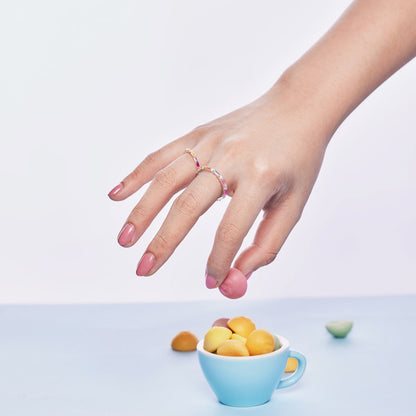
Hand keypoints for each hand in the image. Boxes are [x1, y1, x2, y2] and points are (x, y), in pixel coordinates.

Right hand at [108, 79, 329, 297]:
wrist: (298, 107)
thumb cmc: (298, 160)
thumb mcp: (294, 204)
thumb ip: (267, 244)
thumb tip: (236, 277)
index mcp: (261, 177)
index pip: (230, 230)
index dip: (218, 261)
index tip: (210, 281)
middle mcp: (230, 157)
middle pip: (188, 206)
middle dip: (163, 243)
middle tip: (143, 270)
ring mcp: (210, 141)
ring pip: (166, 181)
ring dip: (141, 212)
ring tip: (125, 240)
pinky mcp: (198, 132)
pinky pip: (161, 155)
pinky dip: (137, 175)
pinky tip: (117, 194)